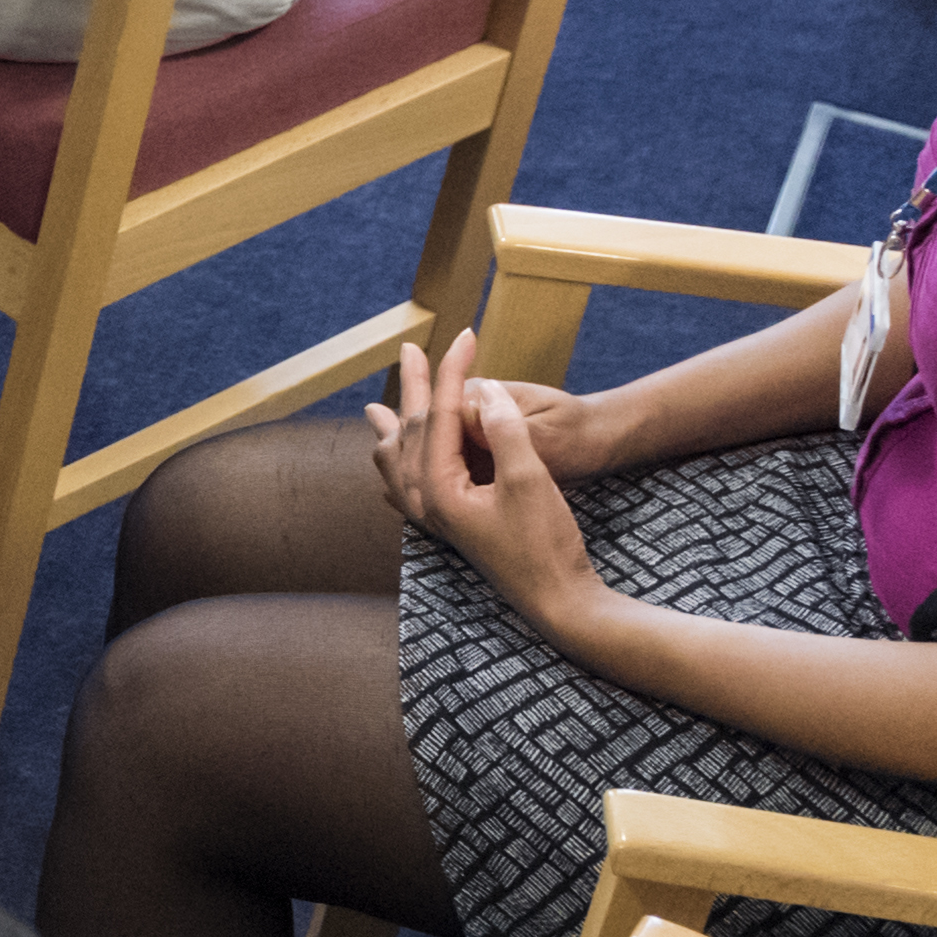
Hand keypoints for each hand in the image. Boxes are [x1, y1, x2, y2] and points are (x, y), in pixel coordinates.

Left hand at [369, 333, 604, 617]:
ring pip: (400, 464)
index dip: (452, 372)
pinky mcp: (451, 528)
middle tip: (409, 350)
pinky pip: (408, 490)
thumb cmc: (546, 544)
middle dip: (413, 389)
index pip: (439, 417)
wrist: (559, 600)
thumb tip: (487, 390)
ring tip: (377, 411)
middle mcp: (426, 504)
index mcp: (438, 490)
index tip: (466, 336)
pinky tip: (393, 471)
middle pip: (411, 434)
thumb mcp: (530, 480)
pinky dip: (401, 467)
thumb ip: (504, 432)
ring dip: (395, 430)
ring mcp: (435, 519)